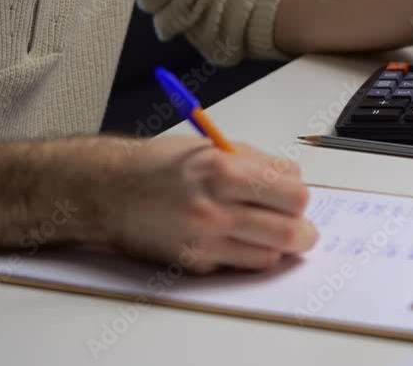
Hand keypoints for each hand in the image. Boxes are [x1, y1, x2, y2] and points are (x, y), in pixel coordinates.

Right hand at [98, 136, 317, 272]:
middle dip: (303, 232)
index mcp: (225, 171)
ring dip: (277, 246)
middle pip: (289, 233)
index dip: (300, 199)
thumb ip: (258, 162)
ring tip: (268, 232)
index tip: (296, 198)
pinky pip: (239, 265)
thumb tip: (294, 178)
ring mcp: (204, 241)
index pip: (293, 196)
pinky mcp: (194, 263)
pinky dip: (246, 255)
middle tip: (301, 228)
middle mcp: (216, 209)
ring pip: (269, 256)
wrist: (109, 191)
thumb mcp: (213, 148)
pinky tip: (236, 239)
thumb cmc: (160, 165)